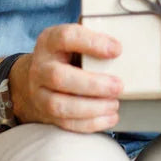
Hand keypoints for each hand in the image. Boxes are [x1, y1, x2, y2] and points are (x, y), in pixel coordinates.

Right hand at [9, 23, 123, 132]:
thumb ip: (94, 40)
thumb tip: (121, 47)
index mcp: (49, 41)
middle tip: (118, 86)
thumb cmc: (66, 55)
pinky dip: (91, 123)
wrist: (38, 77)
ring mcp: (39, 92)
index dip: (92, 43)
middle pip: (59, 77)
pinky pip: (66, 123)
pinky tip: (110, 117)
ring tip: (114, 104)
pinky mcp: (45, 113)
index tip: (117, 50)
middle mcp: (40, 67)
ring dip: (92, 108)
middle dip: (93, 85)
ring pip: (60, 105)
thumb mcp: (74, 40)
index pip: (66, 37)